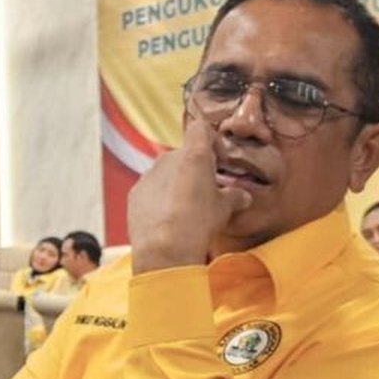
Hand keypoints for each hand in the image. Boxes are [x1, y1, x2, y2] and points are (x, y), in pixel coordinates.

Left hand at [127, 118, 251, 273]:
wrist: (164, 249)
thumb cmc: (198, 223)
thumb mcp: (224, 208)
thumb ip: (234, 197)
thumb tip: (242, 197)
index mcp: (193, 155)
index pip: (201, 128)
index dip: (212, 140)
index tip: (219, 160)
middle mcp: (167, 159)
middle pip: (183, 154)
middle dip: (195, 168)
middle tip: (206, 190)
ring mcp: (148, 176)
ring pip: (166, 172)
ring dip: (177, 184)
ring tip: (186, 209)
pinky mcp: (135, 194)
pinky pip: (150, 190)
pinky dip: (159, 198)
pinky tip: (168, 219)